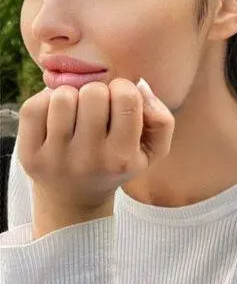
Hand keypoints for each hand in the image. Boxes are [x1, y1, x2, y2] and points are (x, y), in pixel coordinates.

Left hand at [17, 78, 174, 218]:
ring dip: (71, 97)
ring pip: (63, 97)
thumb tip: (140, 86)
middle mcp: (89, 160)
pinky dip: (45, 102)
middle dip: (97, 93)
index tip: (119, 102)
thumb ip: (161, 118)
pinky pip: (34, 106)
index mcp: (122, 158)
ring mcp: (56, 158)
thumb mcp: (151, 151)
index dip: (124, 90)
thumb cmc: (115, 163)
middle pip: (94, 93)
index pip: (127, 98)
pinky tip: (55, 117)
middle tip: (96, 109)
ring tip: (75, 113)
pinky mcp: (29, 154)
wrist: (74, 197)